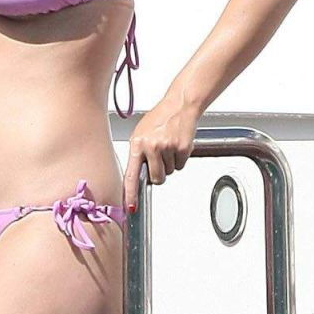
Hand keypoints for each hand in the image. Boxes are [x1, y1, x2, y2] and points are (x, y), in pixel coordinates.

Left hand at [122, 96, 200, 213]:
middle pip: (156, 178)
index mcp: (137, 144)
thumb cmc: (159, 119)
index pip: (131, 175)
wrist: (179, 106)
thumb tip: (135, 175)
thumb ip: (137, 154)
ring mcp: (167, 148)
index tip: (131, 206)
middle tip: (159, 158)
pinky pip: (180, 166)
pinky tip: (176, 146)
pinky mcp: (182, 149)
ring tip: (168, 146)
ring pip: (169, 172)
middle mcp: (151, 147)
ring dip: (169, 164)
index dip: (131, 193)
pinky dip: (179, 159)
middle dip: (158, 173)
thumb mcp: (140, 134)